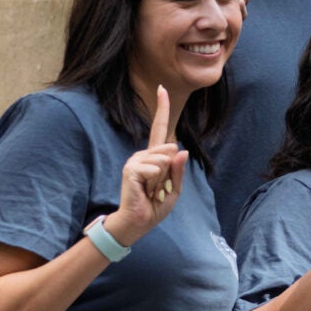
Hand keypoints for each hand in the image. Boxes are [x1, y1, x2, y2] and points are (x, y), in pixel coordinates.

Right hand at [106, 86, 188, 246]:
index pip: (160, 128)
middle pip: (171, 150)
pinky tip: (145, 190)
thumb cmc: (155, 206)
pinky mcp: (130, 168)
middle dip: (170, 173)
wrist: (138, 222)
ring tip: (151, 190)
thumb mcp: (174, 189)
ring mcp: (135, 160)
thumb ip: (178, 170)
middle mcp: (144, 154)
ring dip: (162, 180)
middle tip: (157, 189)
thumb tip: (180, 149)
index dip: (162, 108)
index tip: (162, 88)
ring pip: (164, 160)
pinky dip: (155, 182)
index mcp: (155, 157)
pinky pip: (154, 169)